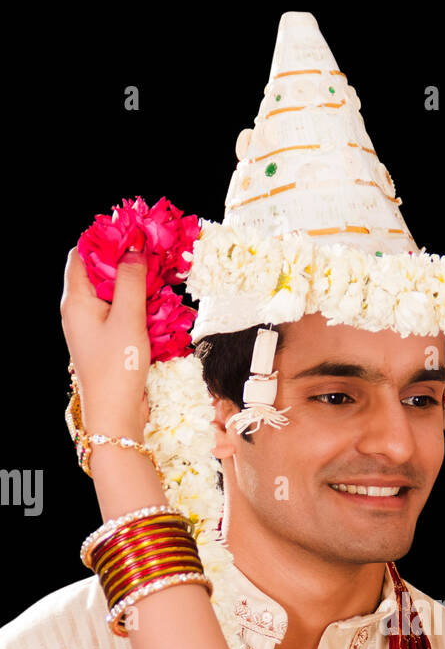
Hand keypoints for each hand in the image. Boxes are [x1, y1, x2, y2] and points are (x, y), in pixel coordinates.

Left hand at [60, 247, 150, 437]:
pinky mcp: (110, 342)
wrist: (116, 416)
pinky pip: (123, 315)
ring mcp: (95, 327)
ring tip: (162, 276)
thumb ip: (131, 281)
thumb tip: (135, 249)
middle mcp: (81, 311)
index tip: (133, 232)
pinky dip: (140, 307)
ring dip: (138, 285)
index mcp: (77, 301)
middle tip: (154, 252)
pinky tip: (160, 307)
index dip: (106, 239)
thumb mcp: (127, 319)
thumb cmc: (117, 369)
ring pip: (116, 294)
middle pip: (101, 272)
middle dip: (127, 260)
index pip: (83, 254)